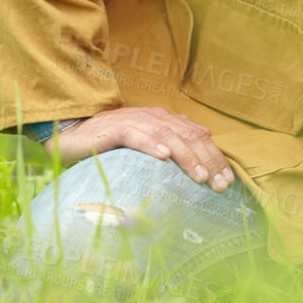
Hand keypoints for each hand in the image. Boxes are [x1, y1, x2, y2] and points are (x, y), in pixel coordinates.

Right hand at [49, 106, 234, 192]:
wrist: (74, 136)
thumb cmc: (112, 147)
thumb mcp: (146, 148)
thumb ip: (170, 149)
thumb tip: (201, 159)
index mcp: (164, 121)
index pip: (198, 137)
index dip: (215, 157)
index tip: (228, 182)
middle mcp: (153, 117)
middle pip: (188, 136)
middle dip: (208, 160)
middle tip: (220, 185)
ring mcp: (134, 120)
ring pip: (167, 135)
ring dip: (185, 156)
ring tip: (199, 176)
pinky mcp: (114, 128)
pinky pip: (135, 135)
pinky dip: (150, 145)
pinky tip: (163, 157)